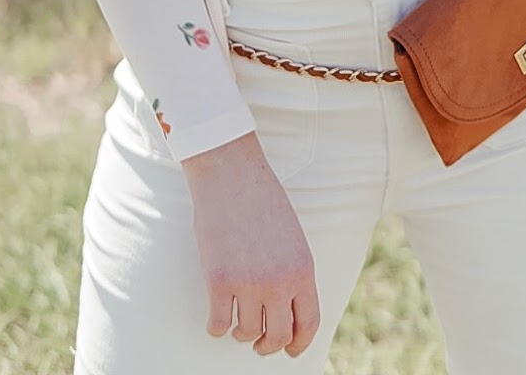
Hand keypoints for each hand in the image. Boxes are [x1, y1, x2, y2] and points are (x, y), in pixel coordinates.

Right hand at [183, 133, 320, 357]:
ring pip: (246, 334)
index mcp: (303, 269)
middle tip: (257, 341)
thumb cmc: (262, 202)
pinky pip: (218, 325)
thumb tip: (286, 310)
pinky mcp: (219, 281)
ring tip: (236, 323)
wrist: (233, 175)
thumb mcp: (293, 237)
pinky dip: (216, 326)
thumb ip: (293, 272)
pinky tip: (216, 315)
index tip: (288, 350)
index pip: (309, 323)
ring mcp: (249, 283)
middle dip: (267, 345)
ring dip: (240, 333)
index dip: (299, 344)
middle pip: (278, 336)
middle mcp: (279, 281)